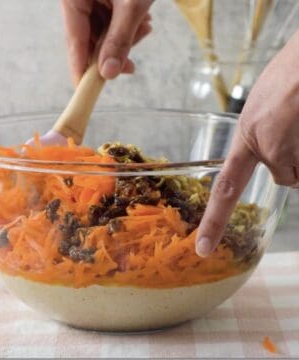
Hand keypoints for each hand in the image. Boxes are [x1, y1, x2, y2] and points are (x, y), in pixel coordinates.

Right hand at [61, 0, 152, 84]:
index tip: (85, 91)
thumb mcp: (130, 6)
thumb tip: (108, 73)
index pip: (74, 42)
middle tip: (129, 67)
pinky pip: (107, 21)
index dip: (81, 69)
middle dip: (111, 52)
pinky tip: (141, 23)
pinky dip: (123, 27)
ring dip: (121, 38)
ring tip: (144, 29)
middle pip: (87, 39)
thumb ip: (119, 40)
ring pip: (99, 32)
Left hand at [195, 30, 298, 256]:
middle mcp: (269, 149)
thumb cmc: (294, 72)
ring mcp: (293, 150)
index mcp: (249, 137)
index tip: (203, 247)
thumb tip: (274, 162)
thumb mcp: (264, 105)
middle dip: (293, 162)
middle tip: (298, 129)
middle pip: (285, 180)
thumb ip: (260, 136)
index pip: (226, 188)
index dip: (214, 220)